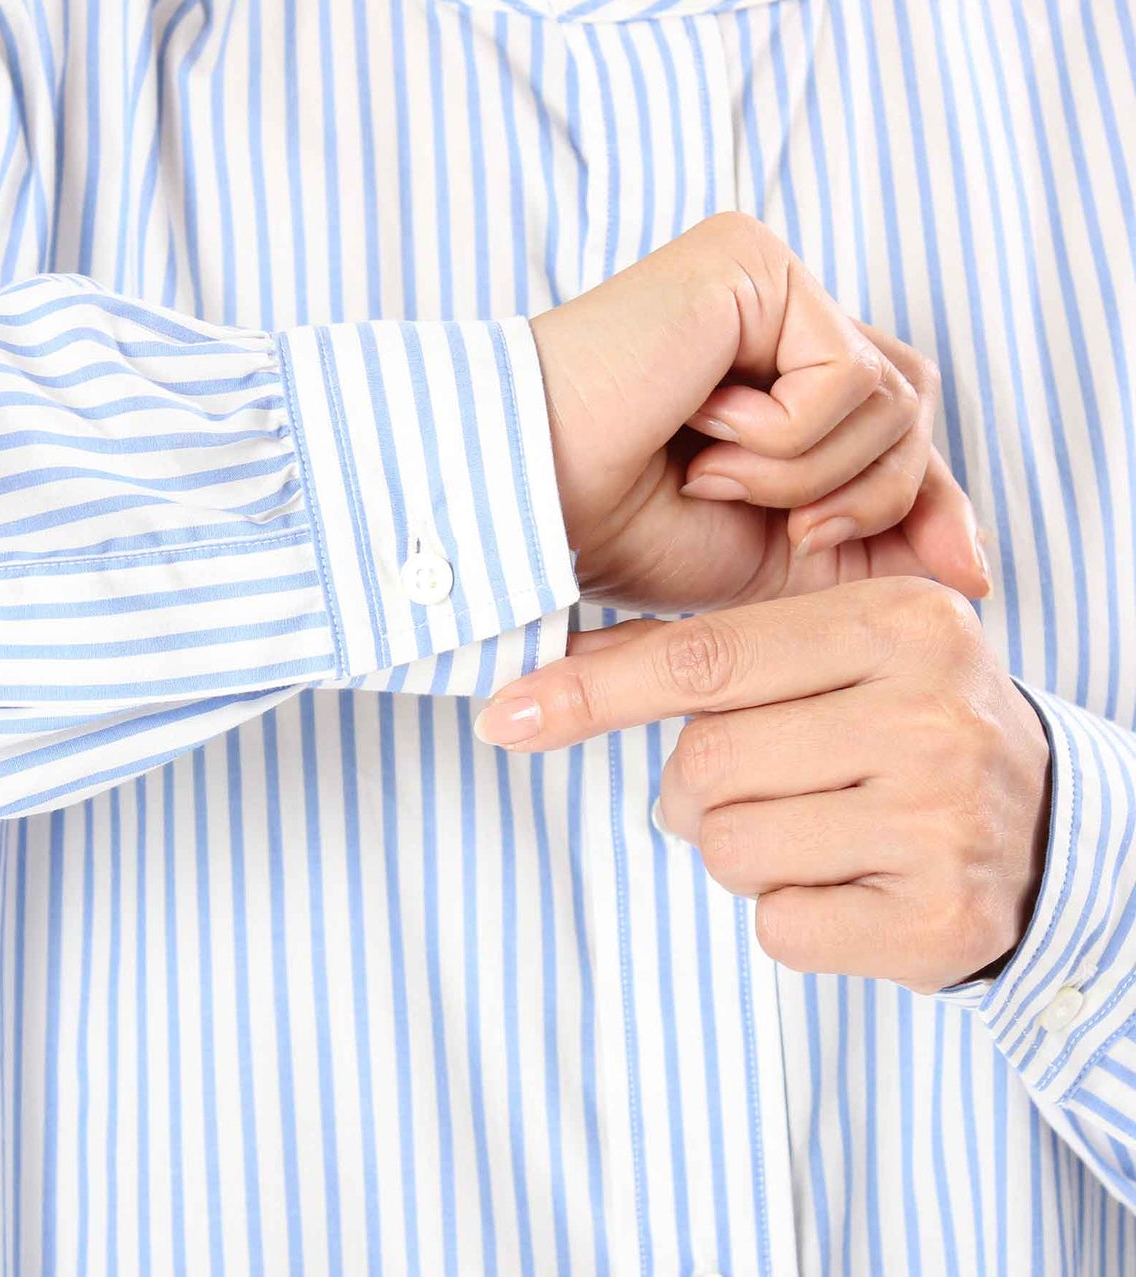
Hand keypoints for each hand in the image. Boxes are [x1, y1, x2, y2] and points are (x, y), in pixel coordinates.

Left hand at [474, 577, 1052, 991]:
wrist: (1045, 826)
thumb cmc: (899, 724)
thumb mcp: (827, 657)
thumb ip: (701, 652)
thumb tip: (552, 668)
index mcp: (898, 623)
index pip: (703, 656)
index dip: (591, 690)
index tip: (504, 717)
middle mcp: (931, 714)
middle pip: (704, 763)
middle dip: (695, 790)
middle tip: (764, 784)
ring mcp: (944, 821)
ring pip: (730, 849)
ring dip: (740, 850)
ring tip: (818, 829)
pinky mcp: (942, 920)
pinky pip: (777, 927)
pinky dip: (789, 913)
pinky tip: (854, 883)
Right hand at [531, 212, 988, 613]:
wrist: (527, 497)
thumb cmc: (619, 523)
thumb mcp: (772, 554)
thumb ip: (870, 542)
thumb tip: (976, 561)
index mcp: (770, 367)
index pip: (896, 415)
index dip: (931, 492)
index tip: (966, 573)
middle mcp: (773, 307)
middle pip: (912, 402)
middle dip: (875, 494)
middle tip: (790, 530)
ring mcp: (763, 276)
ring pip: (890, 395)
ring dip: (808, 476)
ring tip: (713, 475)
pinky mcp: (750, 261)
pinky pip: (844, 375)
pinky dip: (787, 440)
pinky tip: (704, 428)